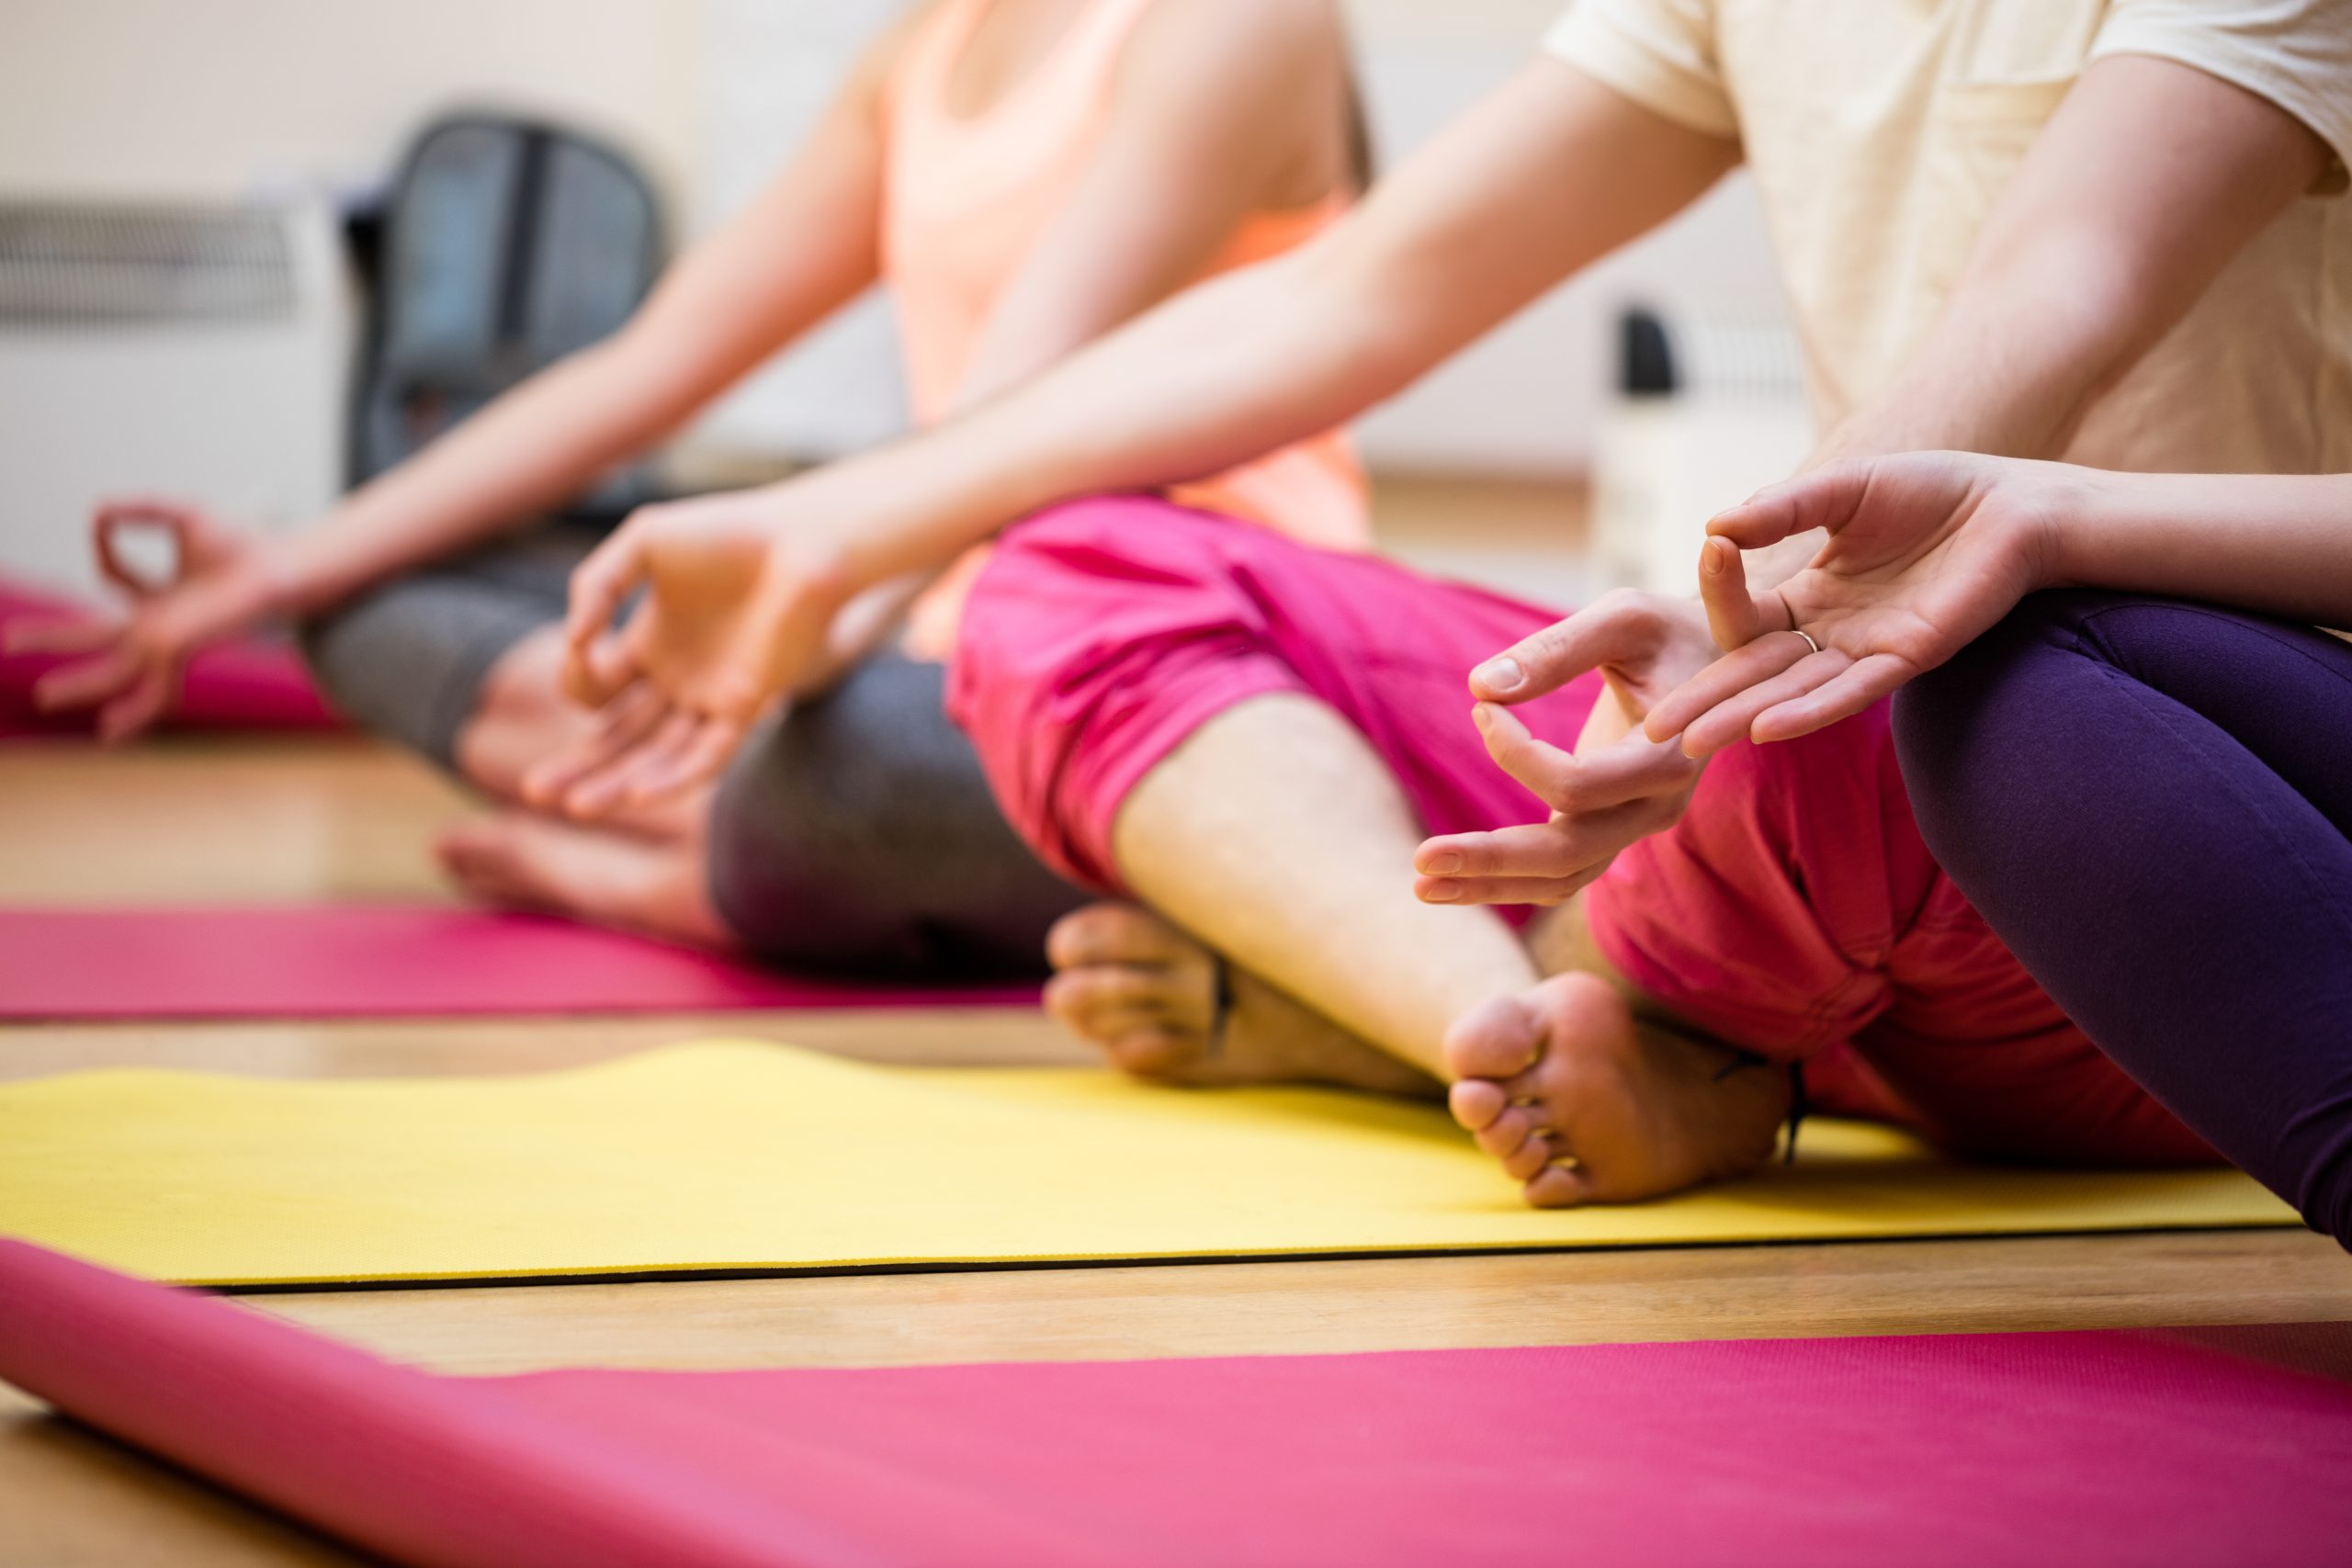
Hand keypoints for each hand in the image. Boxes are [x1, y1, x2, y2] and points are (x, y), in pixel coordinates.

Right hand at [3, 499, 282, 739]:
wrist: (278, 567)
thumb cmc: (244, 544)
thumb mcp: (181, 516)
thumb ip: (137, 509)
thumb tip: (96, 513)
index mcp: (161, 595)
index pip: (114, 577)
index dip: (104, 547)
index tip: (102, 524)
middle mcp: (161, 624)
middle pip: (94, 635)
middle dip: (49, 638)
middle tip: (6, 641)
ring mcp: (168, 642)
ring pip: (114, 672)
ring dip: (80, 684)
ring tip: (45, 696)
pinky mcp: (180, 652)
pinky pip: (153, 690)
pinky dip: (133, 712)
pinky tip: (109, 733)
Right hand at [530, 486, 856, 816]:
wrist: (800, 540)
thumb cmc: (727, 533)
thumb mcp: (643, 543)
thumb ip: (595, 584)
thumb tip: (573, 641)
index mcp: (649, 644)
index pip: (597, 690)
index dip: (578, 681)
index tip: (582, 649)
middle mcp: (677, 679)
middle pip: (619, 739)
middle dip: (577, 767)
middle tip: (534, 792)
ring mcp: (711, 697)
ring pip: (657, 759)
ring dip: (617, 785)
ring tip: (575, 808)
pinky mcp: (746, 707)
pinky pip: (707, 757)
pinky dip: (673, 777)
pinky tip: (637, 794)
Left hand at [1412, 590, 1720, 905]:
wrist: (1720, 663)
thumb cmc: (1669, 630)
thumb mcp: (1622, 618)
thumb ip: (1555, 648)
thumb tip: (1479, 687)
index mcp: (1669, 756)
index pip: (1578, 785)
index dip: (1516, 754)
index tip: (1482, 706)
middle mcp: (1657, 805)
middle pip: (1567, 854)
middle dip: (1490, 859)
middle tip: (1418, 860)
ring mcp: (1636, 825)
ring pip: (1561, 878)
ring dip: (1488, 884)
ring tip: (1420, 883)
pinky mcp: (1612, 828)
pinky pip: (1558, 871)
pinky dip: (1504, 879)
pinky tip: (1449, 878)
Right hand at [1642, 452, 2062, 755]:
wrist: (2016, 504)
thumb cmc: (1934, 490)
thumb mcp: (1843, 489)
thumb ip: (1781, 509)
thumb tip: (1712, 529)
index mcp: (1809, 598)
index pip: (1742, 622)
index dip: (1715, 608)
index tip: (1698, 578)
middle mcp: (1830, 633)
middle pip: (1754, 676)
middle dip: (1703, 703)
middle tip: (1651, 731)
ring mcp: (1867, 651)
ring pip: (1792, 694)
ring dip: (1741, 719)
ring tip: (1690, 743)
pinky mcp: (1908, 658)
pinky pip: (1850, 693)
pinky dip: (1808, 711)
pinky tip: (1767, 729)